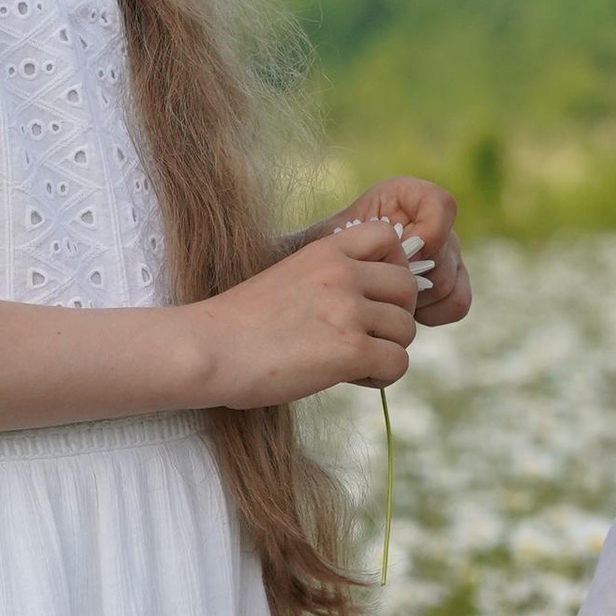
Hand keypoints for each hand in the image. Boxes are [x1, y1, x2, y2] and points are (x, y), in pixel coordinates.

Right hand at [187, 219, 418, 409]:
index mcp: (326, 251)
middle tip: (366, 336)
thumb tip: (365, 304)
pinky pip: (398, 362)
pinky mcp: (350, 349)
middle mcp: (343, 273)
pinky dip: (382, 376)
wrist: (207, 349)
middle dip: (395, 315)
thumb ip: (327, 281)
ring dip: (388, 349)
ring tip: (353, 362)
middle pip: (408, 287)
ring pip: (407, 328)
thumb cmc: (236, 323)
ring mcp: (348, 310)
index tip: (370, 295)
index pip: (390, 238)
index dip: (391, 268)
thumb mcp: (287, 279)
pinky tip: (351, 378)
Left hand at [332, 175, 472, 328]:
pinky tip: (405, 314)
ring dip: (415, 299)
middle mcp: (432, 219)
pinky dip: (432, 313)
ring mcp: (447, 251)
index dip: (429, 234)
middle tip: (377, 288)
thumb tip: (407, 260)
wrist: (328, 280)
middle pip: (445, 251)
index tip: (399, 257)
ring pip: (448, 281)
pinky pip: (458, 302)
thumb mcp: (331, 240)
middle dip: (410, 277)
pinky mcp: (452, 281)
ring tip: (383, 301)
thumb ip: (359, 239)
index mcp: (405, 195)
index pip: (441, 205)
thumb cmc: (324, 255)